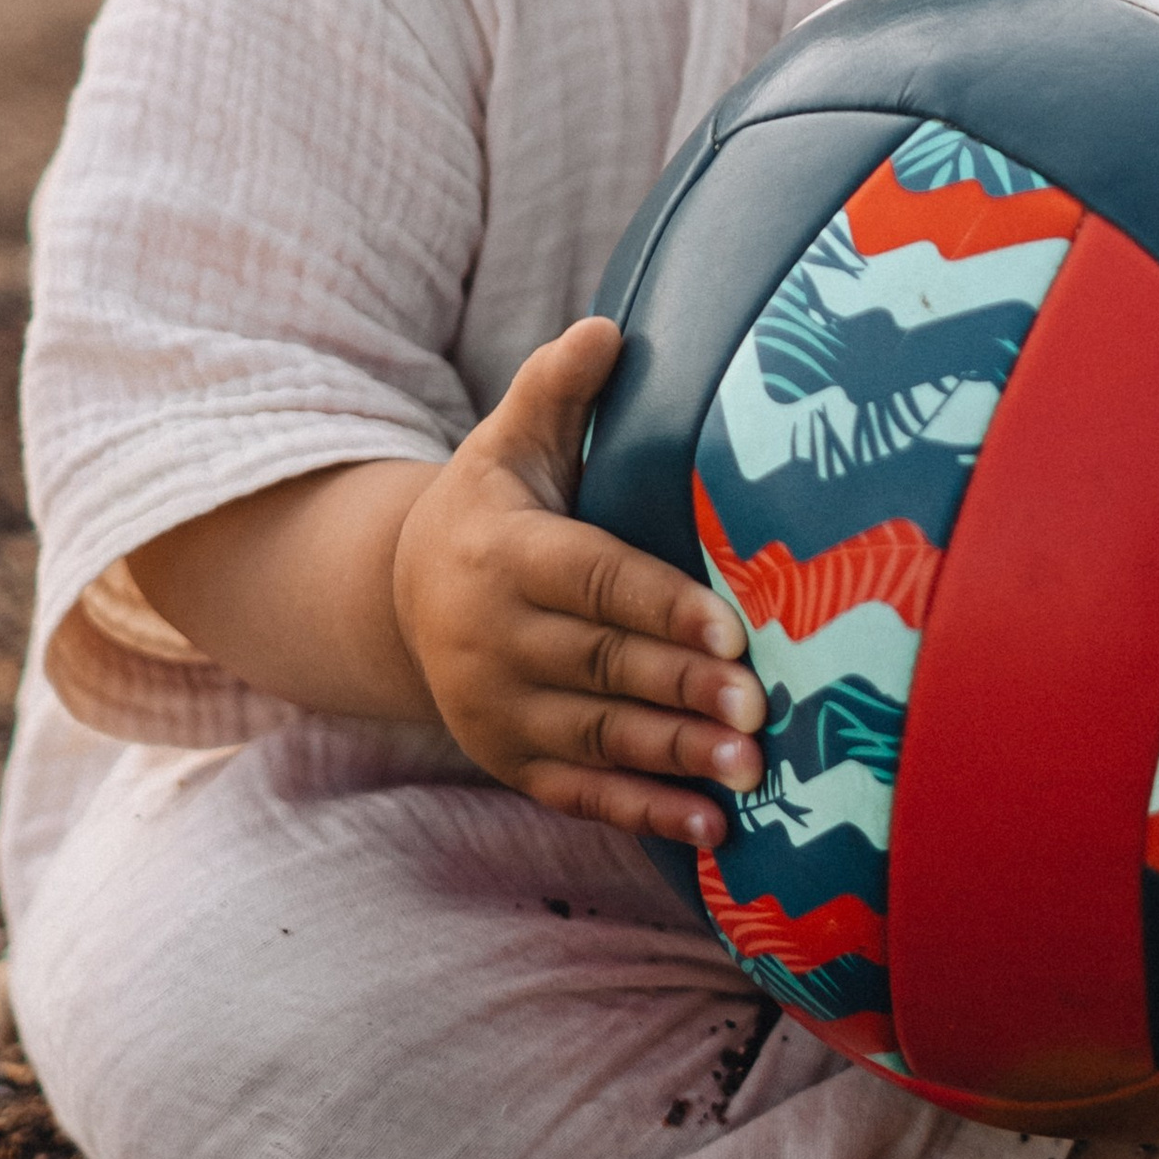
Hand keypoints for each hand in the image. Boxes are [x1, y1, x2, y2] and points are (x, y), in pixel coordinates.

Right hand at [390, 315, 767, 842]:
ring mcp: (500, 709)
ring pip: (598, 737)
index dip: (664, 606)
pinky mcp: (510, 761)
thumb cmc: (490, 507)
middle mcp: (495, 639)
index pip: (596, 581)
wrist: (396, 596)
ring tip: (751, 770)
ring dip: (675, 757)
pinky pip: (580, 795)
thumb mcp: (508, 440)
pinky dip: (643, 815)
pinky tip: (710, 830)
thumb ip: (557, 387)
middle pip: (604, 665)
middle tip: (762, 706)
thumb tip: (608, 327)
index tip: (732, 629)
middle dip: (683, 689)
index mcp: (507, 555)